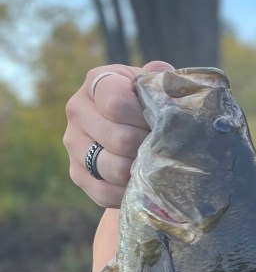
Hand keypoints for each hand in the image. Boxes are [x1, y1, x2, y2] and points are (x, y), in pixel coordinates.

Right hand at [64, 61, 173, 207]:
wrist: (131, 129)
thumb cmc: (148, 104)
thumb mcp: (154, 86)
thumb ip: (161, 80)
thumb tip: (165, 82)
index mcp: (97, 82)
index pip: (116, 104)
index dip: (143, 117)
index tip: (158, 121)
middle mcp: (77, 110)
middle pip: (120, 140)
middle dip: (149, 146)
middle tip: (164, 147)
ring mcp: (73, 144)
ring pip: (115, 168)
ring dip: (141, 170)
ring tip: (155, 164)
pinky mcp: (77, 174)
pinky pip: (105, 192)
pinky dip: (129, 191)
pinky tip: (142, 183)